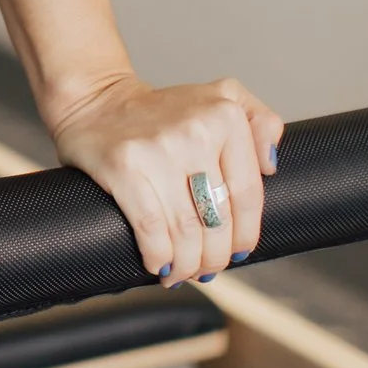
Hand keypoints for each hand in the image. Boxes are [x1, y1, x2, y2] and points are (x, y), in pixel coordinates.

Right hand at [45, 73, 284, 286]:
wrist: (97, 100)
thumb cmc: (162, 111)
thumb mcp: (221, 97)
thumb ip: (261, 121)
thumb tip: (271, 167)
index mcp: (224, 115)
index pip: (247, 194)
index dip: (245, 234)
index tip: (238, 251)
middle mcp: (195, 130)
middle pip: (217, 219)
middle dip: (215, 256)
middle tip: (207, 267)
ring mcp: (158, 149)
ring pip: (186, 230)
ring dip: (188, 264)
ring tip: (184, 271)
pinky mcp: (124, 166)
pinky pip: (151, 228)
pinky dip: (158, 255)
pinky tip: (159, 264)